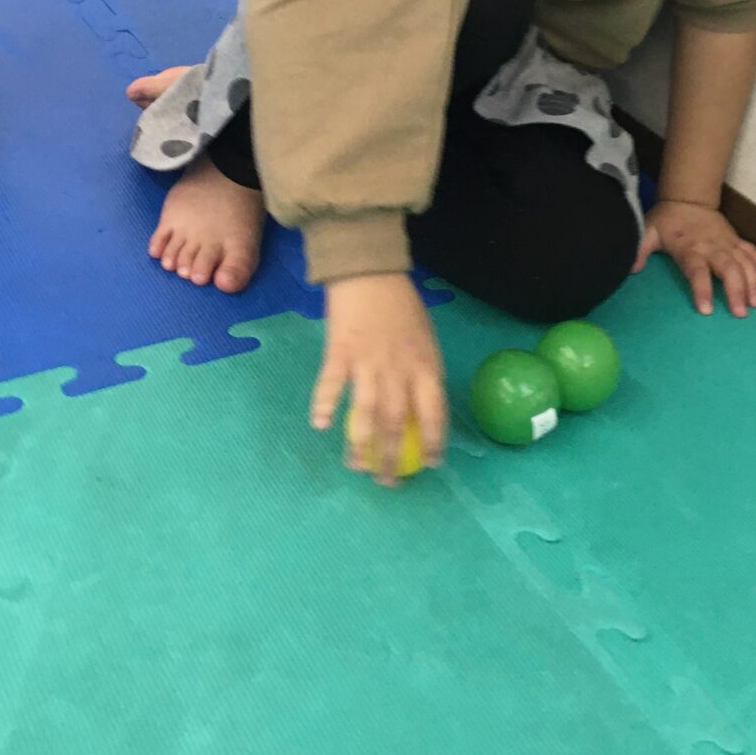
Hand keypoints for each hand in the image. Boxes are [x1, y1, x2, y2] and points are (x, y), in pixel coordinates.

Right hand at [310, 273, 447, 484]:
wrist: (370, 272)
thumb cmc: (402, 306)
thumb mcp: (426, 339)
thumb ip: (423, 373)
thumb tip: (423, 409)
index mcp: (426, 365)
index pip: (434, 413)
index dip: (433, 442)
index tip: (430, 465)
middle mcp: (399, 369)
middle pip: (397, 422)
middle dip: (392, 458)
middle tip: (387, 482)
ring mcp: (368, 362)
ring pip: (366, 412)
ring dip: (360, 444)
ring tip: (356, 467)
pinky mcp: (340, 352)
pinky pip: (332, 384)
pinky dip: (325, 405)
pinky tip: (321, 426)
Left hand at [633, 199, 755, 317]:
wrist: (688, 198)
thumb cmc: (667, 220)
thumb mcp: (648, 232)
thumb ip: (639, 249)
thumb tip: (630, 268)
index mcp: (690, 248)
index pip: (697, 271)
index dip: (702, 289)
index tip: (706, 309)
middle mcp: (712, 246)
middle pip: (728, 268)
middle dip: (736, 290)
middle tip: (741, 313)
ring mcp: (727, 243)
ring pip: (745, 262)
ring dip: (752, 283)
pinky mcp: (736, 240)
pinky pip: (752, 253)